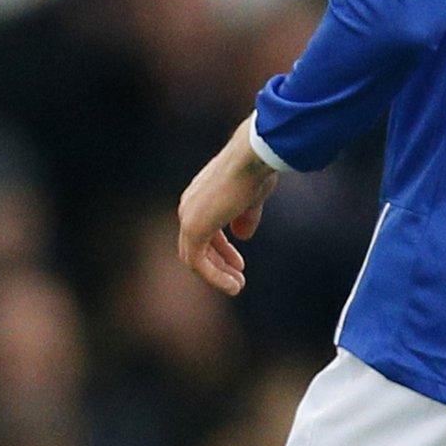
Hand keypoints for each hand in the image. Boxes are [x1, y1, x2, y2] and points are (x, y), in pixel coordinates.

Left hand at [177, 116, 280, 295]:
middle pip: (196, 246)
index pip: (203, 230)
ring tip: (236, 287)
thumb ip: (245, 217)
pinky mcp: (194, 228)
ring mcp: (189, 217)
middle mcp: (189, 206)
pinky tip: (233, 286)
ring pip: (195, 258)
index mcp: (200, 196)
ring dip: (216, 275)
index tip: (240, 265)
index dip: (221, 250)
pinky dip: (214, 277)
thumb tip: (242, 236)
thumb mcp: (251, 198)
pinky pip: (198, 263)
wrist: (252, 158)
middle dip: (218, 265)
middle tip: (238, 281)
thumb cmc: (256, 170)